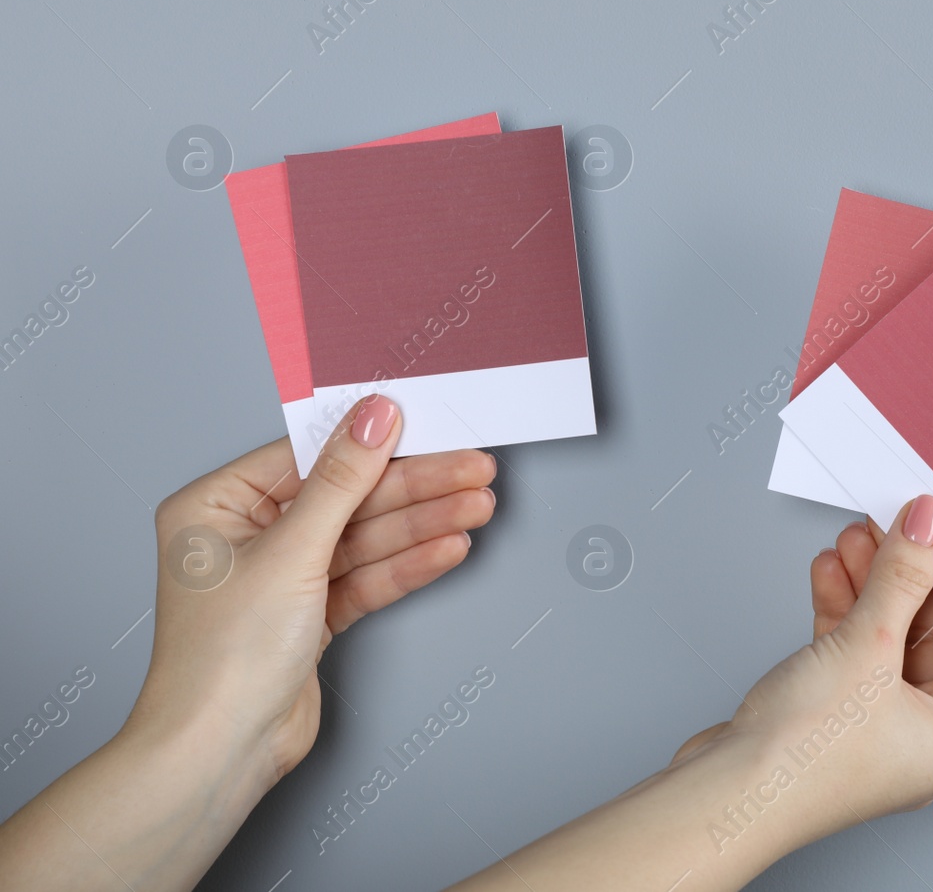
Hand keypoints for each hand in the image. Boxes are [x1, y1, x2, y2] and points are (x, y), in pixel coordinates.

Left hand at [132, 394, 495, 788]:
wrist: (222, 753)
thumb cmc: (222, 660)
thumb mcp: (290, 551)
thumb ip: (340, 481)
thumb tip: (372, 418)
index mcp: (217, 507)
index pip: (309, 458)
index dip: (371, 444)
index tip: (423, 427)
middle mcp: (247, 538)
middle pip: (347, 497)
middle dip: (415, 488)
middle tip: (471, 470)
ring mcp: (283, 577)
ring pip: (366, 537)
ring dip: (424, 524)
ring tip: (476, 507)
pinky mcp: (312, 614)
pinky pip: (368, 575)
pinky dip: (409, 564)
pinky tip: (448, 546)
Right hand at [448, 494, 932, 891]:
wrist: (725, 793)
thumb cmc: (805, 758)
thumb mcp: (869, 646)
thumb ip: (903, 575)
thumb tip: (930, 522)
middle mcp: (922, 736)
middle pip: (929, 631)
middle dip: (906, 573)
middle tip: (892, 522)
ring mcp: (874, 724)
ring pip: (885, 635)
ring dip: (870, 583)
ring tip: (853, 536)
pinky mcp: (832, 713)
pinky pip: (851, 649)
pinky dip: (842, 608)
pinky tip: (829, 572)